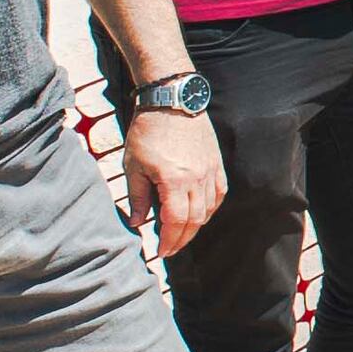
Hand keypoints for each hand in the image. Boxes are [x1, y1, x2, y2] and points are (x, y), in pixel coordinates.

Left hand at [121, 107, 224, 252]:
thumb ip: (137, 197)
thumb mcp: (133, 165)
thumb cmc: (148, 130)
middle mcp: (196, 178)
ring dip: (195, 226)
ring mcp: (209, 170)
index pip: (175, 221)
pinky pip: (218, 193)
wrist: (172, 99)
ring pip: (208, 209)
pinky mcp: (216, 163)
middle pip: (194, 220)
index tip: (161, 252)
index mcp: (174, 180)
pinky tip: (200, 213)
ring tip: (182, 234)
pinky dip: (210, 208)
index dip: (169, 240)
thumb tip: (138, 223)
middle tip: (170, 249)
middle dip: (182, 239)